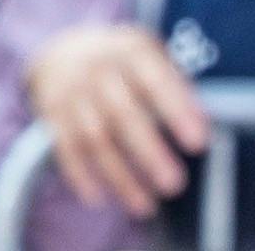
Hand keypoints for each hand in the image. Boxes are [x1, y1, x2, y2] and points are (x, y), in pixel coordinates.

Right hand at [24, 23, 206, 218]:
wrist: (60, 48)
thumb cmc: (124, 56)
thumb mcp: (150, 51)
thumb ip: (174, 80)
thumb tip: (202, 118)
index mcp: (131, 51)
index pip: (157, 83)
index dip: (178, 113)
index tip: (200, 143)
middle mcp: (98, 72)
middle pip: (124, 116)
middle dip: (150, 153)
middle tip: (175, 184)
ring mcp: (71, 95)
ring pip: (96, 141)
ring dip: (120, 176)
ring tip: (145, 205)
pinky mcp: (52, 117)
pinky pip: (66, 150)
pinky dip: (81, 176)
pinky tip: (100, 199)